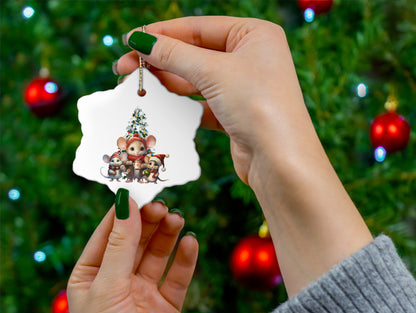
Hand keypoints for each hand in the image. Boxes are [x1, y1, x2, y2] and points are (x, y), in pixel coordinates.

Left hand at [67, 197, 197, 312]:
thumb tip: (126, 202)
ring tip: (178, 219)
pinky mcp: (167, 307)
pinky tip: (191, 243)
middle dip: (149, 221)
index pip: (108, 233)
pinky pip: (177, 277)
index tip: (140, 189)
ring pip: (158, 254)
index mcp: (91, 275)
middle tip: (164, 205)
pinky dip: (185, 259)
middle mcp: (117, 281)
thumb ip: (120, 244)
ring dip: (168, 236)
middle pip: (136, 240)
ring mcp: (143, 294)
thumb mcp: (108, 287)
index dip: (124, 211)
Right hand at [116, 16, 308, 184]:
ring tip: (138, 86)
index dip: (162, 34)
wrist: (280, 161)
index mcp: (254, 35)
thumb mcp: (214, 72)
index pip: (198, 28)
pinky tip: (162, 105)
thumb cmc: (257, 106)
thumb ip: (175, 55)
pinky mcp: (236, 115)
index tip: (130, 40)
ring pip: (198, 80)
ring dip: (168, 83)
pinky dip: (183, 105)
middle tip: (124, 68)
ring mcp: (244, 88)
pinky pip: (203, 103)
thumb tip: (140, 40)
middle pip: (195, 54)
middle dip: (160, 61)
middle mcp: (251, 58)